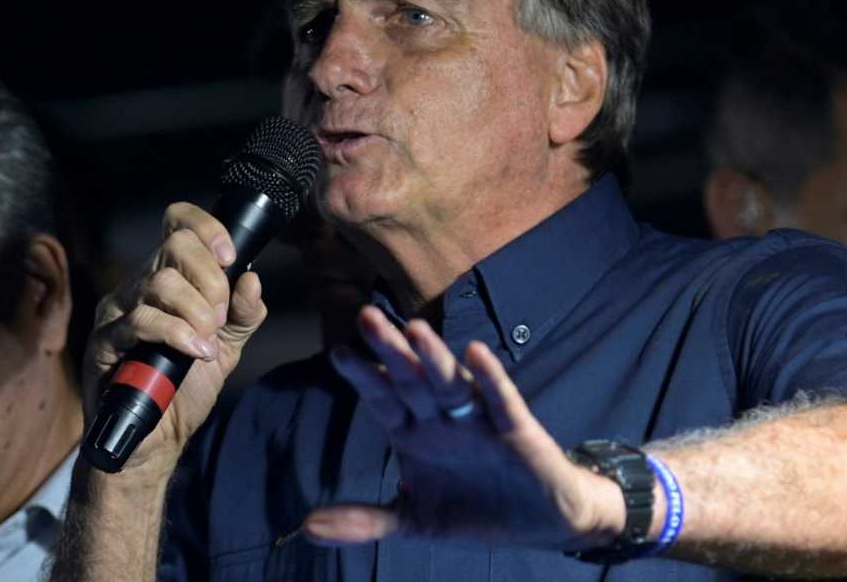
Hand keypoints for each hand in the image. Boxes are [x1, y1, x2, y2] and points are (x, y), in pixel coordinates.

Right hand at [83, 202, 267, 472]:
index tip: (230, 256)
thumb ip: (244, 314)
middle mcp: (138, 285)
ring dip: (197, 311)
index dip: (207, 228)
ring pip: (161, 282)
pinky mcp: (104, 341)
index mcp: (167, 278)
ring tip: (207, 342)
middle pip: (175, 245)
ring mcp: (117, 311)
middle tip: (220, 319)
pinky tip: (196, 352)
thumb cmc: (185, 388)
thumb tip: (252, 278)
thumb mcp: (227, 347)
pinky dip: (178, 334)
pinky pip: (142, 320)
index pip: (178, 224)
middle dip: (211, 280)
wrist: (158, 440)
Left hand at [304, 306, 624, 549]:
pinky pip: (501, 399)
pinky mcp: (515, 428)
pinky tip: (475, 353)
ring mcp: (478, 419)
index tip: (338, 353)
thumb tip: (305, 529)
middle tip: (366, 317)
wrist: (541, 522)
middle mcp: (442, 418)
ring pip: (450, 383)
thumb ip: (365, 520)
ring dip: (434, 357)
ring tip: (415, 329)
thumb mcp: (415, 520)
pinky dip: (489, 378)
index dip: (363, 377)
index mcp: (414, 433)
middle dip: (390, 351)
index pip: (383, 399)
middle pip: (411, 380)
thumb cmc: (474, 508)